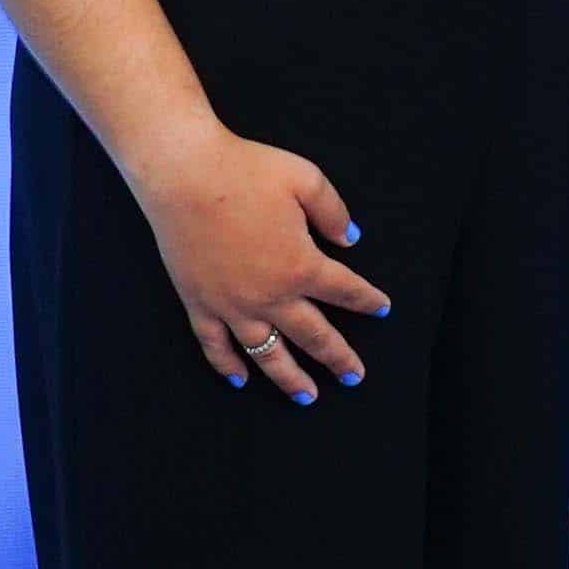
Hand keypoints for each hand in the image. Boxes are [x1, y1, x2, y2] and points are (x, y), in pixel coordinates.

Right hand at [127, 118, 388, 402]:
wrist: (186, 176)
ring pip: (267, 354)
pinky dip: (228, 367)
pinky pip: (215, 346)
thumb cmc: (248, 172)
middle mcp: (270, 295)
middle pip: (313, 335)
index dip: (367, 300)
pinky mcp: (199, 304)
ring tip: (308, 397)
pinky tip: (241, 380)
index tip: (383, 310)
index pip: (345, 290)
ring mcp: (232, 306)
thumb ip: (334, 212)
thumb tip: (351, 238)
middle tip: (355, 377)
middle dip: (338, 358)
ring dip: (290, 379)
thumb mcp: (306, 180)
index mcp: (301, 265)